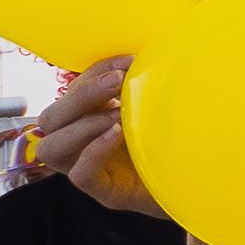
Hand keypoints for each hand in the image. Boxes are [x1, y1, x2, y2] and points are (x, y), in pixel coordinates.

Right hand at [30, 58, 169, 217]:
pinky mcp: (102, 191)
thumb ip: (143, 86)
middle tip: (117, 82)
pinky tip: (118, 133)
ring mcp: (84, 169)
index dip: (93, 72)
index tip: (128, 60)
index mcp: (86, 118)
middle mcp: (76, 144)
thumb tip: (151, 53)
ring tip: (120, 113)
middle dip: (82, 95)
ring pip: (51, 148)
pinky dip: (95, 150)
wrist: (193, 184)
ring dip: (84, 124)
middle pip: (50, 118)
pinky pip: (80, 174)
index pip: (71, 92)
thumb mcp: (154, 107)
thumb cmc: (169, 141)